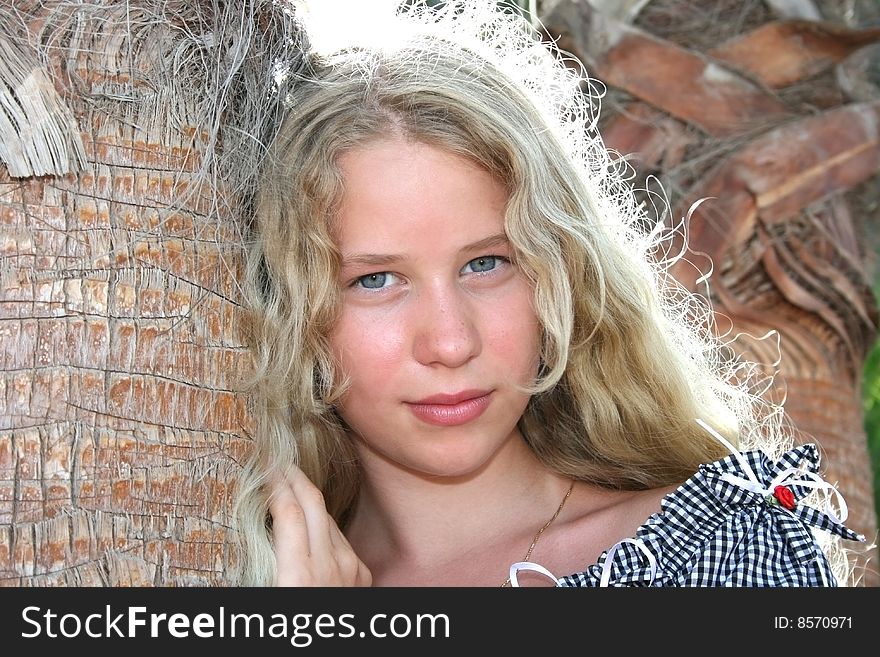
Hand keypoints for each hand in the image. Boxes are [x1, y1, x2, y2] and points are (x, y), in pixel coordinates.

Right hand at [269, 464, 371, 586]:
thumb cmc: (292, 631)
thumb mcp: (268, 592)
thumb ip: (264, 562)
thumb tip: (261, 532)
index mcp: (299, 575)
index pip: (290, 513)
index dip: (276, 485)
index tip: (265, 467)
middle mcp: (330, 565)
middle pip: (314, 503)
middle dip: (295, 477)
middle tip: (279, 462)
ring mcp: (351, 567)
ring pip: (328, 519)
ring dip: (309, 500)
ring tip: (293, 488)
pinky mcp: (362, 573)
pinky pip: (341, 539)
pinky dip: (324, 527)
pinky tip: (313, 523)